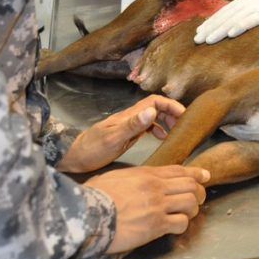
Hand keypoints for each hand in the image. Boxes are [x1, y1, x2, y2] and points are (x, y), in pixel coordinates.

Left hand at [58, 95, 184, 173]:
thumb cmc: (92, 149)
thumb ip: (132, 125)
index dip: (170, 105)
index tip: (183, 115)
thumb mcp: (113, 138)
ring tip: (176, 131)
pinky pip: (147, 128)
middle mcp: (131, 118)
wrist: (74, 158)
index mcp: (129, 115)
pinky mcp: (127, 136)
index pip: (154, 101)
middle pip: (156, 107)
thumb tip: (152, 111)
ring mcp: (129, 126)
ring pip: (153, 117)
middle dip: (171, 112)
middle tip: (183, 125)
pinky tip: (162, 138)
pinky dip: (157, 130)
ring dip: (166, 120)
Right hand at [85, 165, 208, 253]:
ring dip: (193, 209)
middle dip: (199, 192)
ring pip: (191, 203)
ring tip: (187, 214)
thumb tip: (133, 181)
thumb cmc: (94, 196)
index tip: (205, 176)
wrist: (87, 214)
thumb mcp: (114, 177)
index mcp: (146, 174)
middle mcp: (156, 187)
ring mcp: (158, 206)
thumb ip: (131, 178)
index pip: (179, 170)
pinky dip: (182, 226)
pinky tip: (175, 228)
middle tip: (198, 199)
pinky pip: (181, 223)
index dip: (195, 173)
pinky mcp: (156, 225)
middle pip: (190, 185)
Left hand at [194, 0, 258, 43]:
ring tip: (206, 40)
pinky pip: (249, 20)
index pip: (228, 9)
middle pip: (226, 13)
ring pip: (234, 18)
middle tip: (196, 38)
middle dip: (210, 26)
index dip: (214, 20)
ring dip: (218, 30)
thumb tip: (249, 20)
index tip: (202, 30)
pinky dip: (237, 27)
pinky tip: (227, 35)